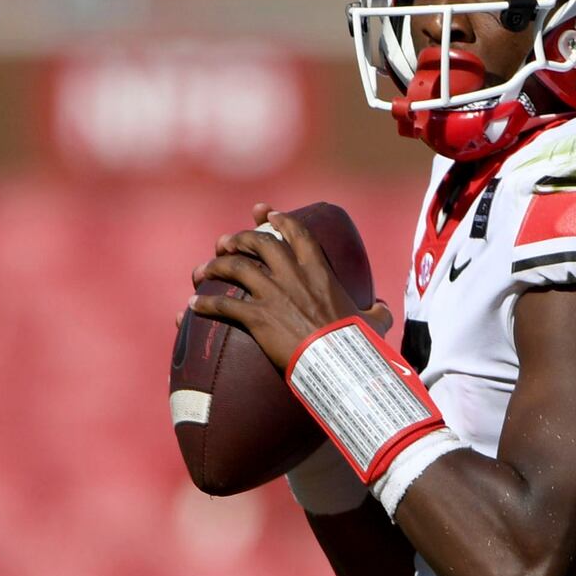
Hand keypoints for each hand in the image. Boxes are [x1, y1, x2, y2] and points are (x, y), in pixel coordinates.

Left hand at [185, 203, 386, 371]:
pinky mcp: (258, 318)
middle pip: (257, 243)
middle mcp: (292, 276)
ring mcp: (273, 295)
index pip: (296, 233)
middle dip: (237, 239)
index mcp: (319, 271)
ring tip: (201, 272)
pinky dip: (204, 305)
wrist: (340, 362)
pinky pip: (223, 306)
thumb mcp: (374, 322)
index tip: (264, 212)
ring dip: (214, 267)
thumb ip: (377, 312)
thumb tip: (384, 309)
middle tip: (224, 243)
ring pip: (235, 268)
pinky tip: (190, 307)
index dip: (278, 220)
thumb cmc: (358, 343)